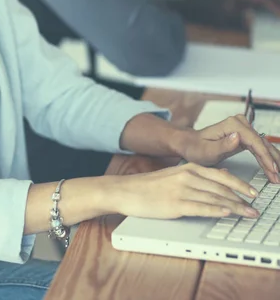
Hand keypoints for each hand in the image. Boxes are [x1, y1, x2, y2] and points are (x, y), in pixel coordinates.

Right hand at [111, 162, 258, 219]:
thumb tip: (220, 181)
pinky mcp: (174, 204)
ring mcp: (181, 190)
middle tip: (255, 207)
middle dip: (241, 198)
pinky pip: (200, 207)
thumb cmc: (150, 186)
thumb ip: (196, 178)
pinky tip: (225, 213)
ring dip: (234, 207)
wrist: (127, 190)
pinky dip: (215, 210)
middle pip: (221, 188)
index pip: (221, 176)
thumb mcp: (175, 175)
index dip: (240, 185)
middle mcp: (187, 176)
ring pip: (214, 198)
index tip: (252, 193)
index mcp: (188, 168)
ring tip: (247, 213)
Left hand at [172, 0, 279, 29]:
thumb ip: (241, 24)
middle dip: (278, 2)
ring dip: (273, 3)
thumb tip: (254, 27)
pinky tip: (270, 15)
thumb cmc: (205, 13)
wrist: (190, 7)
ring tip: (278, 16)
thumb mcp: (223, 21)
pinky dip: (266, 5)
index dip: (275, 7)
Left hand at [180, 114, 279, 182]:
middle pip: (262, 142)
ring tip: (277, 176)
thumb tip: (238, 137)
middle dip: (272, 160)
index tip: (272, 170)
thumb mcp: (207, 150)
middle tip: (278, 177)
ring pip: (263, 145)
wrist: (191, 144)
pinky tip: (272, 169)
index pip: (254, 141)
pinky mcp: (244, 136)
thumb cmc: (196, 148)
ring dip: (272, 160)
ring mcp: (242, 129)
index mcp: (232, 125)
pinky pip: (259, 147)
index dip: (265, 156)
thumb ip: (223, 145)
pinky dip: (266, 158)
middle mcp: (239, 123)